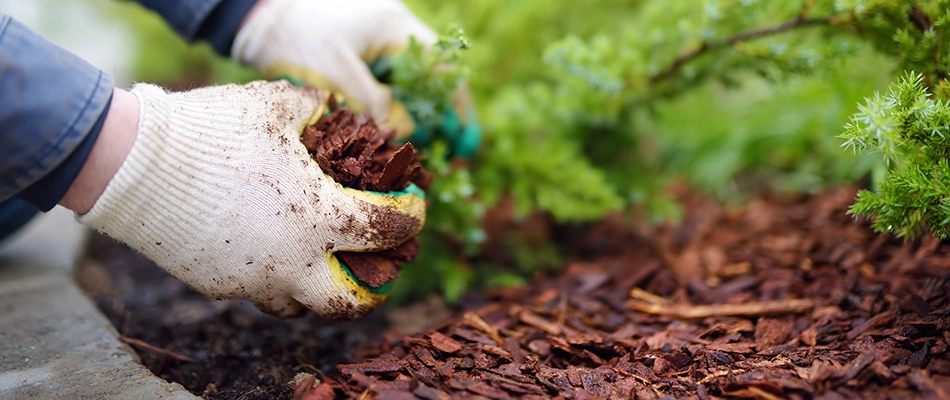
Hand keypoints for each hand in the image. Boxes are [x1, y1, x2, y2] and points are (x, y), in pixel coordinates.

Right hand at [75, 81, 425, 318]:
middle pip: (349, 303)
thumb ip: (313, 109)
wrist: (136, 166)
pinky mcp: (218, 285)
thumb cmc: (214, 132)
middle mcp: (294, 262)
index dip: (411, 217)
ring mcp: (253, 280)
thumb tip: (330, 107)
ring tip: (317, 263)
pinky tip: (266, 249)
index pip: (387, 230)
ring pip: (297, 306)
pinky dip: (270, 276)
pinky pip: (255, 291)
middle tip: (377, 270)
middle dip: (372, 290)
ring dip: (316, 287)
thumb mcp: (275, 106)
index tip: (414, 207)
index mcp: (321, 219)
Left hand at [233, 0, 480, 157]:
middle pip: (433, 77)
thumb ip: (374, 103)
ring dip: (424, 116)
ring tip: (434, 151)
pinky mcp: (363, 55)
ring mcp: (379, 42)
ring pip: (413, 85)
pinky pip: (391, 85)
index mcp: (394, 27)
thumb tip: (407, 132)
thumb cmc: (296, 39)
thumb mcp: (337, 73)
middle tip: (456, 152)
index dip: (458, 105)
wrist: (259, 19)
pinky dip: (399, 110)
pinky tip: (402, 136)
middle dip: (446, 115)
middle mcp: (393, 32)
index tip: (464, 139)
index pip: (442, 67)